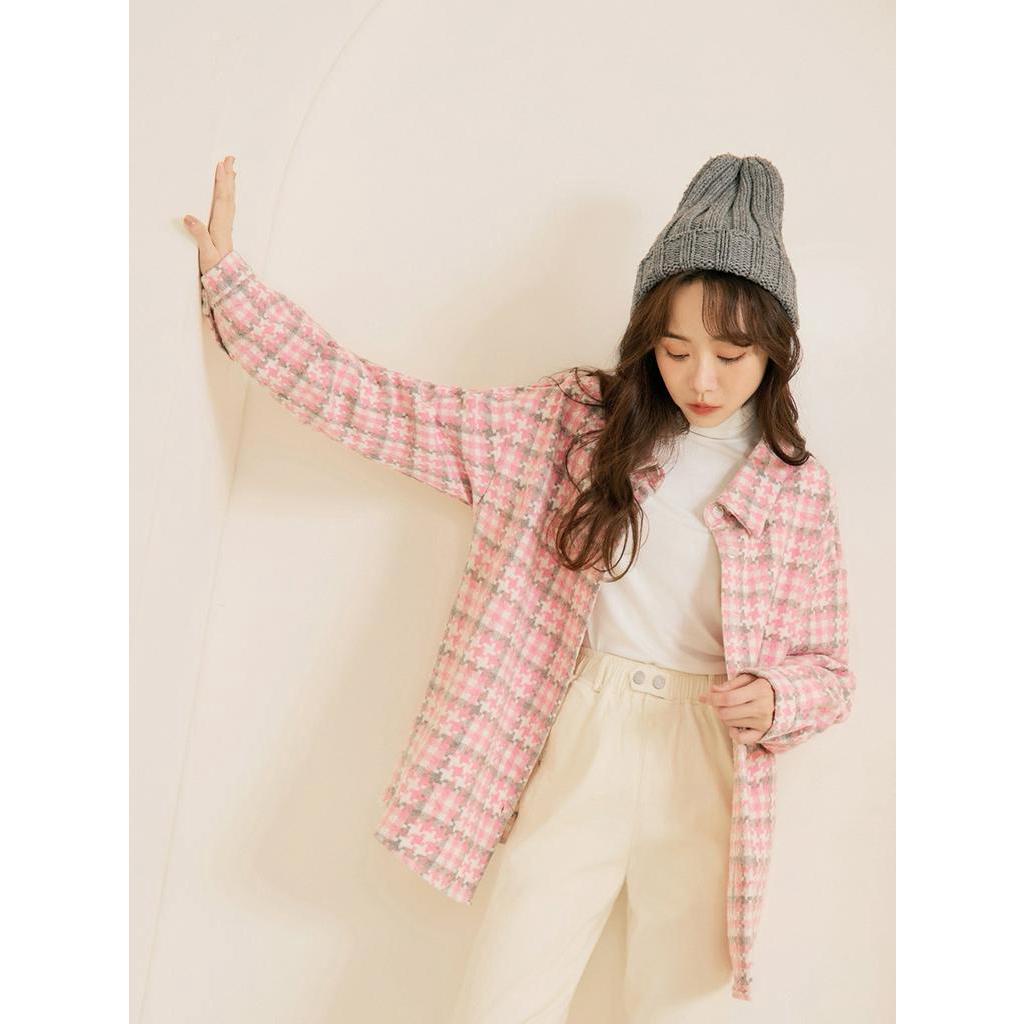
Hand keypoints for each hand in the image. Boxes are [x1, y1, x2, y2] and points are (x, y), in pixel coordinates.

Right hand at [182, 155, 235, 273]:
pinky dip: (227, 194)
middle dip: (228, 176)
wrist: (226, 280)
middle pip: (228, 195)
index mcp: (221, 226)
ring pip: (229, 199)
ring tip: (231, 168)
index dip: (221, 182)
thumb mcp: (206, 253)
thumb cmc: (215, 268)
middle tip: (230, 158)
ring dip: (230, 183)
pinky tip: (227, 191)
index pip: (222, 199)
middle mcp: (226, 223)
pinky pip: (227, 206)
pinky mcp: (223, 229)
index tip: (221, 165)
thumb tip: (189, 217)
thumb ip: (199, 235)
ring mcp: (226, 226)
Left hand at [697, 672, 773, 744]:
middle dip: (716, 707)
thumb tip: (713, 690)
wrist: (786, 698)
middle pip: (726, 713)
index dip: (712, 698)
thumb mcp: (749, 678)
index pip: (728, 698)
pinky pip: (742, 739)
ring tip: (729, 708)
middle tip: (717, 702)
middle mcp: (762, 708)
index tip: (702, 697)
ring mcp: (763, 722)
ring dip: (724, 716)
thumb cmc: (763, 686)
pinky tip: (733, 725)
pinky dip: (733, 733)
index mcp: (759, 690)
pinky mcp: (763, 733)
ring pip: (730, 723)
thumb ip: (730, 684)